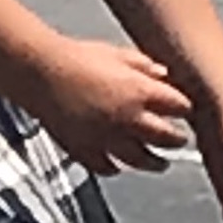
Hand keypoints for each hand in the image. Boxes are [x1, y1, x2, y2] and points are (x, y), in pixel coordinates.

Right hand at [28, 41, 194, 176]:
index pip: (180, 106)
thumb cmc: (74, 58)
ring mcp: (107, 138)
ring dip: (154, 163)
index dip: (184, 108)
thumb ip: (144, 65)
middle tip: (179, 140)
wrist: (38, 71)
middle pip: (167, 138)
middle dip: (177, 139)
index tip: (183, 110)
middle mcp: (129, 119)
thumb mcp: (117, 53)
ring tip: (159, 164)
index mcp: (140, 92)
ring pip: (141, 160)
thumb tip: (162, 74)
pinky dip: (114, 168)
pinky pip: (106, 167)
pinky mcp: (84, 150)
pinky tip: (117, 166)